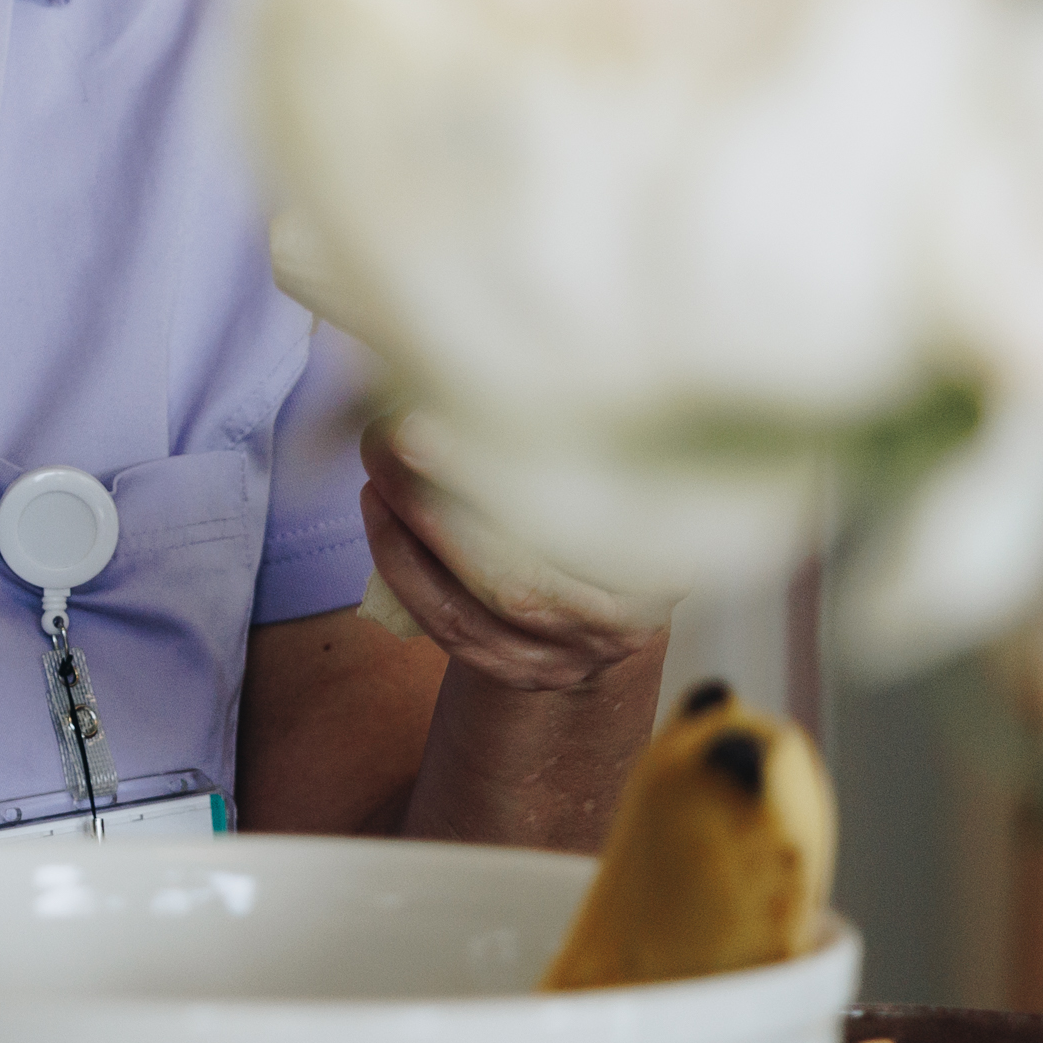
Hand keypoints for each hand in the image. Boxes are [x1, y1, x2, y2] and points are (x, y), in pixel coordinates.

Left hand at [356, 420, 666, 693]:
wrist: (603, 614)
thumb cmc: (605, 522)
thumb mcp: (620, 484)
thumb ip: (581, 445)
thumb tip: (496, 370)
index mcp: (662, 565)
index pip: (592, 521)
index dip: (512, 474)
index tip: (455, 413)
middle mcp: (620, 621)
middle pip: (521, 573)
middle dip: (446, 502)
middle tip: (394, 433)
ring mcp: (566, 656)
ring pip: (477, 605)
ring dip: (410, 534)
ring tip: (380, 468)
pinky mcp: (515, 672)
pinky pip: (448, 625)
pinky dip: (402, 568)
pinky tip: (381, 513)